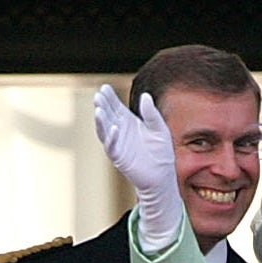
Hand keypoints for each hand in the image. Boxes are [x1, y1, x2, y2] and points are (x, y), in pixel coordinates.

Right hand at [93, 84, 182, 253]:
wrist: (162, 175)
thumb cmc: (161, 152)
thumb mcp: (159, 129)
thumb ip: (152, 114)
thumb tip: (145, 96)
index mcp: (128, 122)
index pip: (115, 107)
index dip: (109, 98)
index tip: (104, 87)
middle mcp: (120, 131)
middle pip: (107, 115)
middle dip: (102, 106)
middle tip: (99, 95)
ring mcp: (117, 144)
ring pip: (104, 130)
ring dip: (101, 120)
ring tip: (98, 109)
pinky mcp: (119, 157)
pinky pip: (111, 146)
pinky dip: (111, 137)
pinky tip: (113, 127)